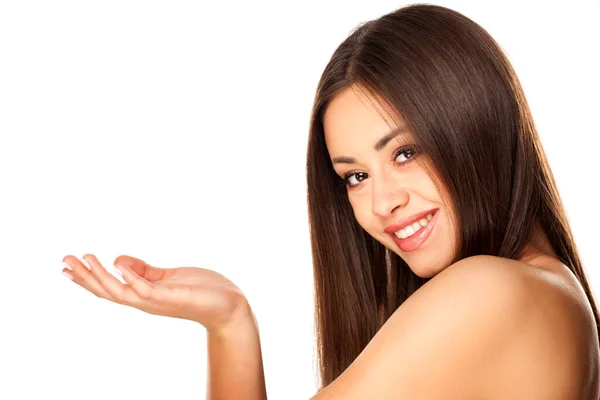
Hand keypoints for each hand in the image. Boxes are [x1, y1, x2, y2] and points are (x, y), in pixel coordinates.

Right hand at [62, 254, 251, 333]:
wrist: (229, 305)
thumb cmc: (201, 291)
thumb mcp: (167, 277)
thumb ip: (144, 271)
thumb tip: (118, 259)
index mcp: (143, 295)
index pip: (109, 288)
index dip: (86, 278)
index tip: (65, 266)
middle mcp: (146, 301)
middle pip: (107, 291)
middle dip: (85, 277)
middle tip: (64, 259)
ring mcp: (157, 301)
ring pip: (121, 292)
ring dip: (100, 276)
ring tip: (84, 258)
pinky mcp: (171, 297)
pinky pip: (146, 289)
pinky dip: (131, 278)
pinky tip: (118, 264)